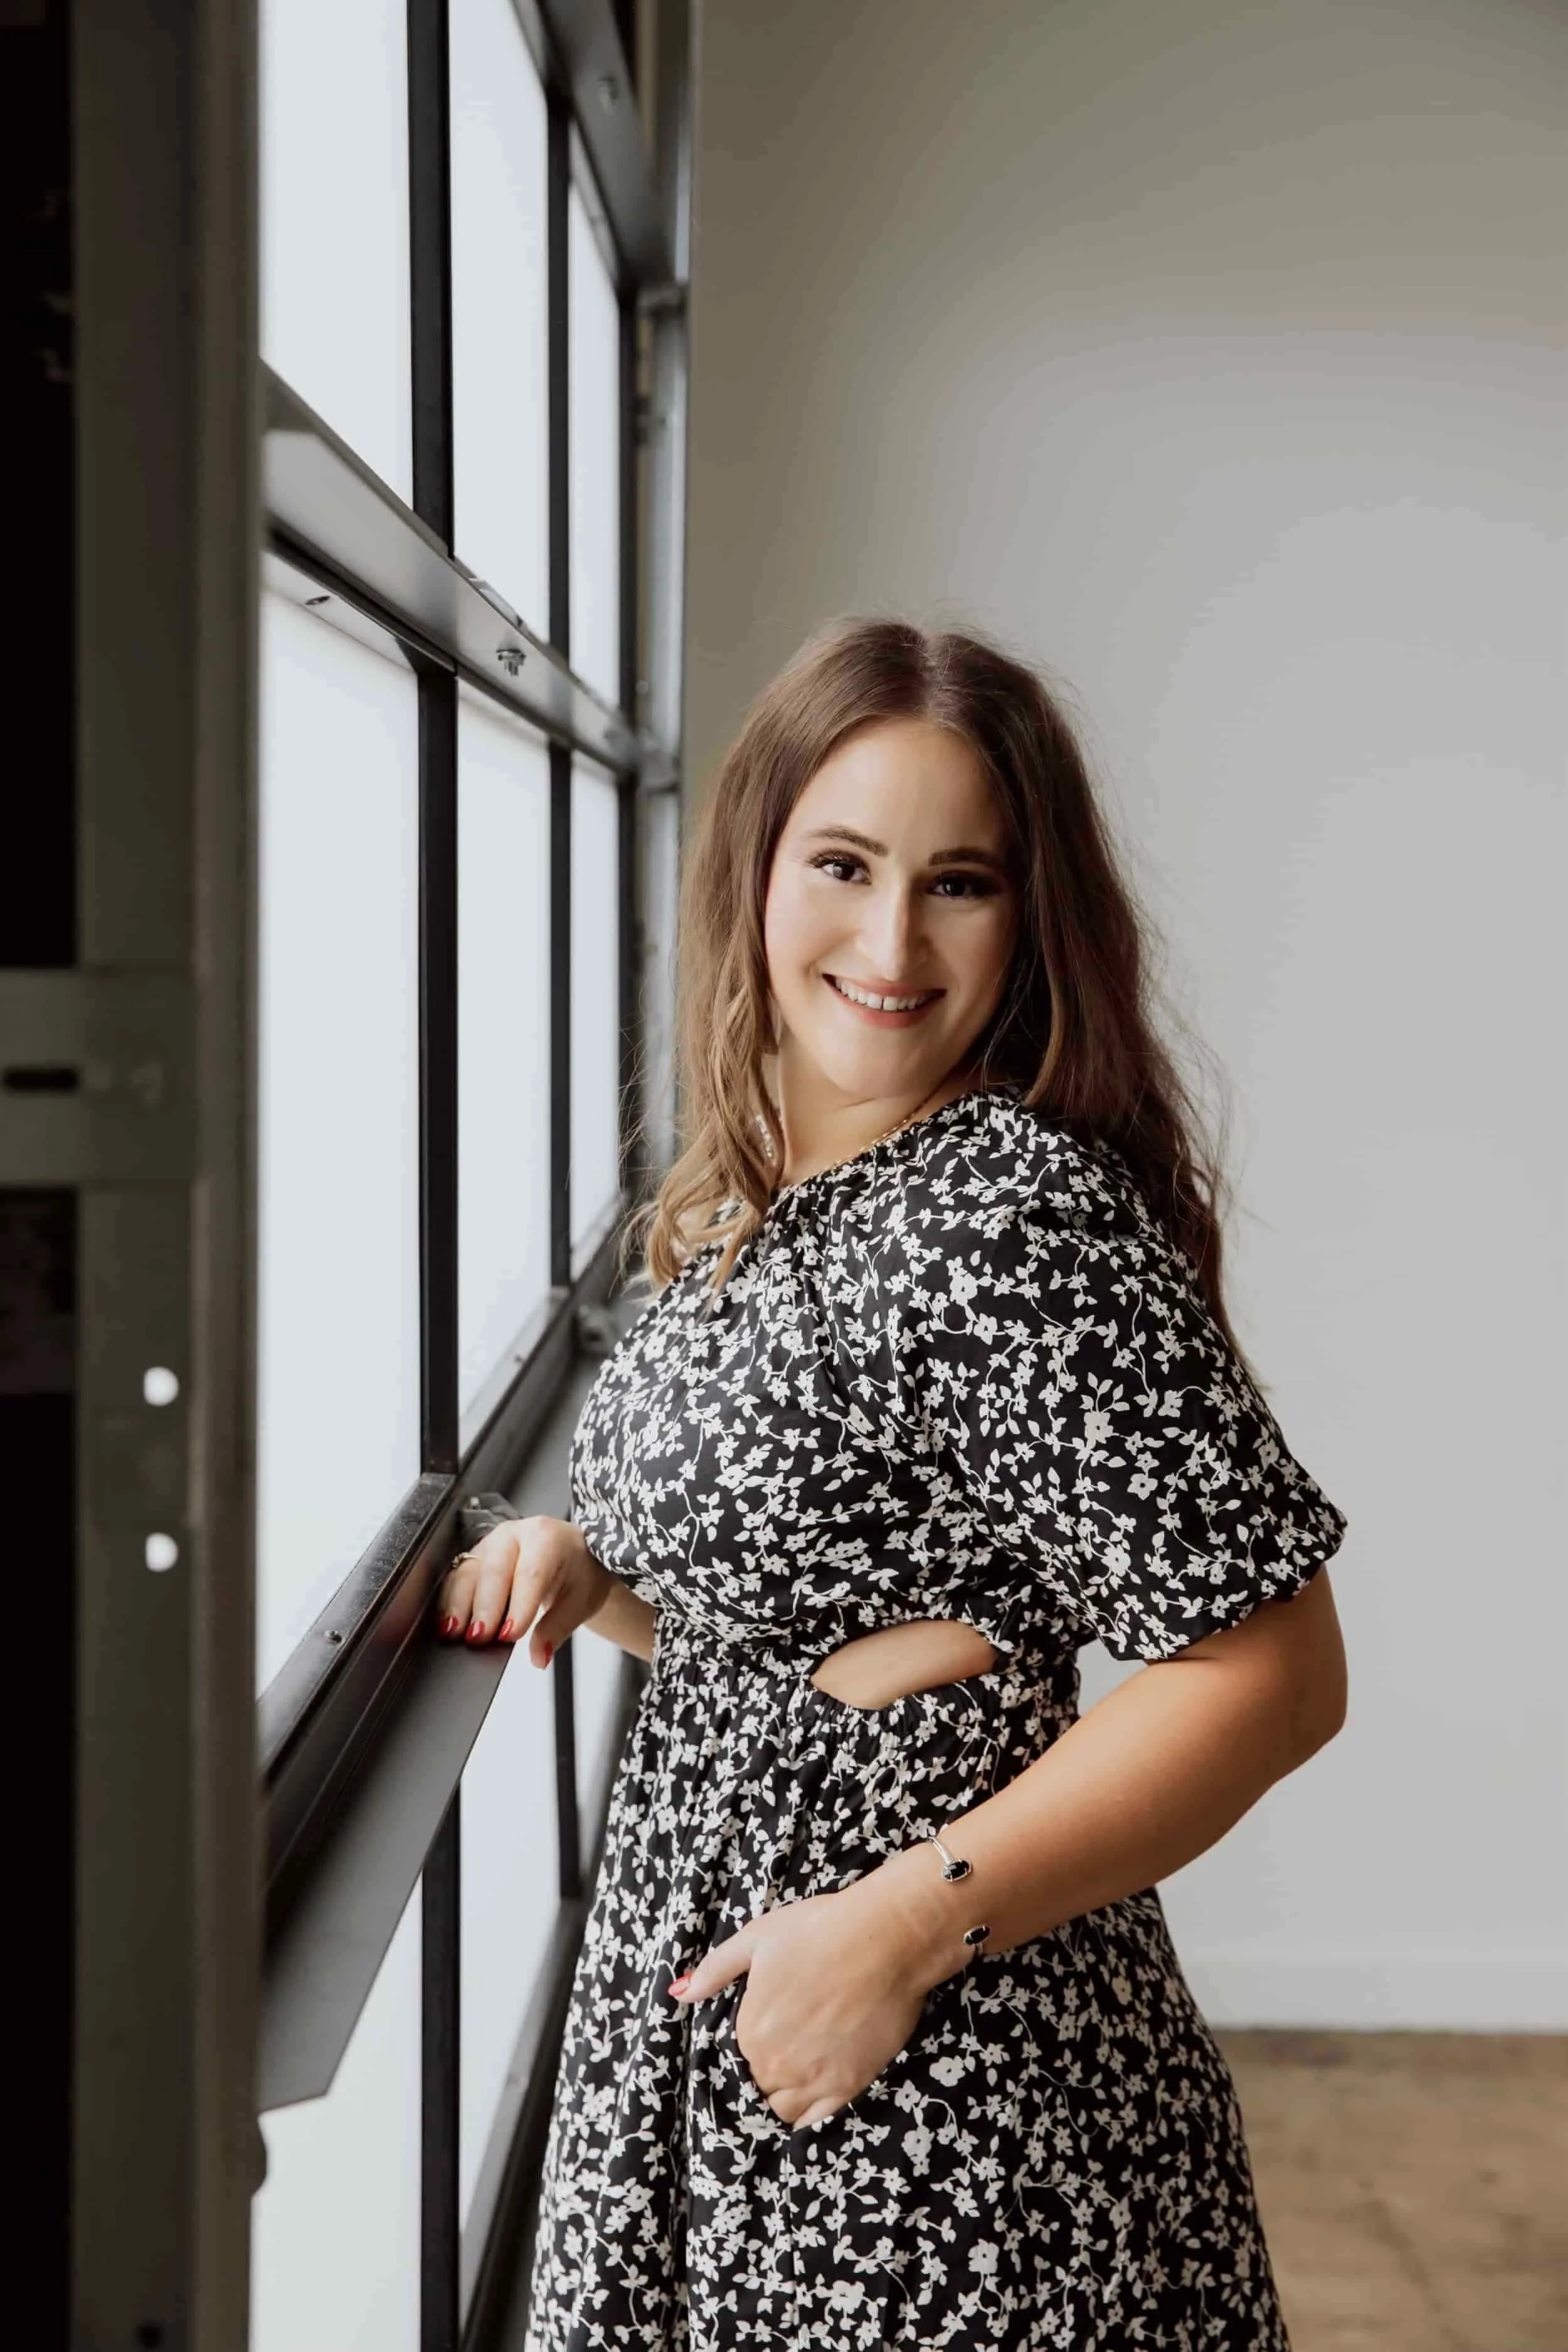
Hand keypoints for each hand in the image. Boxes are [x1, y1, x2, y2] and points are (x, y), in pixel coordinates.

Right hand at [433, 1515, 611, 1661]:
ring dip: (459, 1605)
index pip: (531, 1573)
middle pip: (494, 1569)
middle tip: (479, 1638)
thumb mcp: (579, 1602)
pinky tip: (446, 1624)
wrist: (572, 1554)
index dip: (519, 1605)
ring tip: (455, 1633)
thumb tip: (539, 1657)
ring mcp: (491, 1542)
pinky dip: (449, 1601)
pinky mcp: (475, 1555)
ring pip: (469, 1571)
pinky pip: (457, 1576)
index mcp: (547, 1537)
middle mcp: (515, 1534)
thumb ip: (557, 1629)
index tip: (509, 1635)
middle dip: (484, 1606)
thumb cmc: (577, 1573)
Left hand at [671, 1878, 932, 2128]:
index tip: (762, 2036)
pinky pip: (815, 2121)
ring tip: (798, 2072)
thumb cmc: (820, 1930)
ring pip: (783, 2110)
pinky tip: (813, 2095)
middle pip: (759, 2087)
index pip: (734, 2061)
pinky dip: (808, 2116)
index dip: (745, 2051)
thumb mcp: (757, 1938)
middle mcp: (776, 2064)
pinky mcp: (849, 2086)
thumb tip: (679, 1993)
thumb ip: (715, 1970)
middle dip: (765, 2073)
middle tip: (784, 2050)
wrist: (886, 1937)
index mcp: (749, 2030)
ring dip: (784, 2096)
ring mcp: (814, 2080)